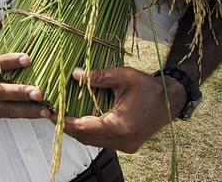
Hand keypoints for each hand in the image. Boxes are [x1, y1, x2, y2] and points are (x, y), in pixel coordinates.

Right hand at [0, 22, 50, 120]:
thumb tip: (0, 22)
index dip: (10, 61)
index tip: (27, 59)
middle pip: (2, 91)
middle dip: (21, 92)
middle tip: (38, 92)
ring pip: (9, 108)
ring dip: (28, 110)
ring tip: (46, 110)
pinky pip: (11, 115)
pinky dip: (26, 115)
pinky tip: (42, 114)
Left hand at [59, 66, 186, 152]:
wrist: (171, 101)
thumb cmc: (149, 87)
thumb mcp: (125, 76)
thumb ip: (100, 76)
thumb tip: (74, 74)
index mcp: (122, 126)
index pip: (86, 128)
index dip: (67, 122)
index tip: (51, 114)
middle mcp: (123, 141)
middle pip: (86, 138)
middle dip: (67, 127)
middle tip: (50, 113)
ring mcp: (124, 146)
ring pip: (92, 141)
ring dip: (77, 130)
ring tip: (60, 115)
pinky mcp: (125, 145)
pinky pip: (100, 140)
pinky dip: (88, 131)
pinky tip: (78, 118)